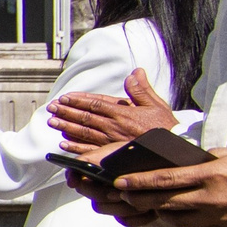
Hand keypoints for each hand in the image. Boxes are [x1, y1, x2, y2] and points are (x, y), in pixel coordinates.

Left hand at [49, 69, 178, 152]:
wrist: (175, 149)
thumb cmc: (165, 128)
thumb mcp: (156, 104)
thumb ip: (142, 89)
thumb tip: (135, 72)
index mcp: (123, 113)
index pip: (95, 104)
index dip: (78, 100)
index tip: (64, 97)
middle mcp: (114, 126)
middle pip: (85, 117)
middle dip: (66, 111)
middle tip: (51, 107)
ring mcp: (112, 140)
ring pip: (84, 132)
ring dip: (66, 126)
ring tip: (52, 122)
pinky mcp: (113, 153)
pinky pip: (91, 150)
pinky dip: (76, 147)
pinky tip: (64, 143)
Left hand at [108, 147, 226, 226]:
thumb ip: (211, 158)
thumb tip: (187, 160)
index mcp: (214, 173)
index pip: (166, 178)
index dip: (139, 181)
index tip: (120, 180)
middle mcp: (211, 197)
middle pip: (163, 200)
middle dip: (138, 197)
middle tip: (121, 193)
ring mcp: (217, 216)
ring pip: (175, 216)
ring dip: (156, 210)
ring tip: (142, 202)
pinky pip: (193, 225)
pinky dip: (179, 218)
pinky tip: (173, 211)